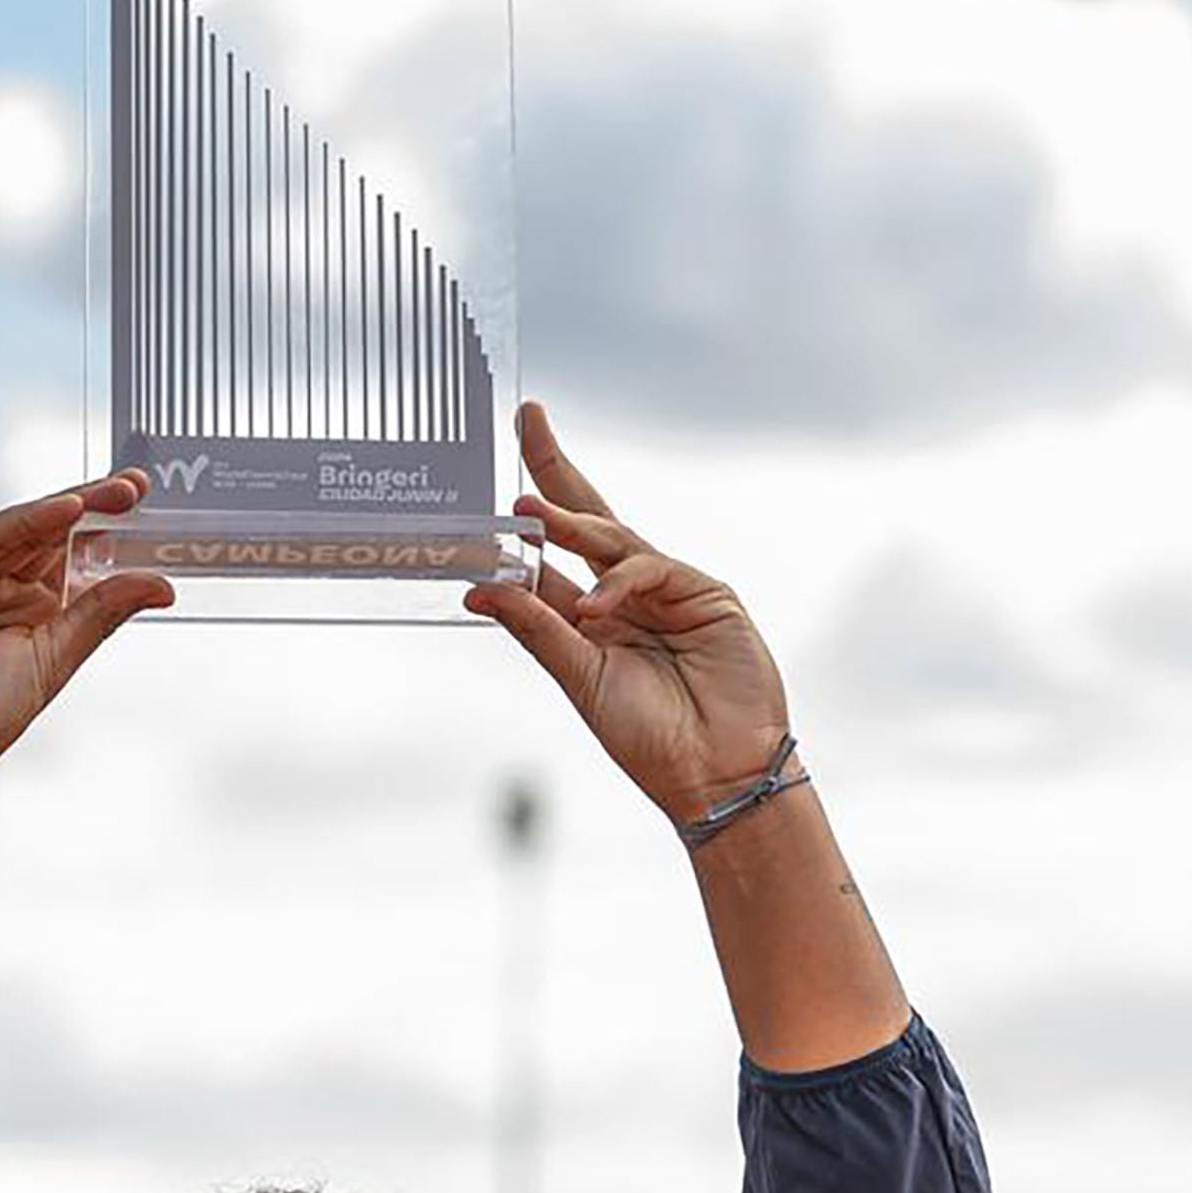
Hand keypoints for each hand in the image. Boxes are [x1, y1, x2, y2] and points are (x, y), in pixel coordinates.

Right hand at [0, 470, 171, 797]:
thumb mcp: (54, 661)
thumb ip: (101, 615)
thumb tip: (163, 585)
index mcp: (36, 611)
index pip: (80, 560)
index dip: (114, 535)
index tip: (155, 511)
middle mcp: (3, 586)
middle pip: (56, 535)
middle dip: (99, 509)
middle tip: (140, 484)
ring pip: (27, 528)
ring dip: (72, 506)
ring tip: (119, 491)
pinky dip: (28, 519)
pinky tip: (68, 508)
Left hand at [466, 407, 790, 826]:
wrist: (714, 774)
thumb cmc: (649, 738)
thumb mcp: (579, 681)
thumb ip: (537, 631)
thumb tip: (477, 591)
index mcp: (589, 617)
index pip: (546, 557)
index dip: (521, 520)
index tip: (481, 488)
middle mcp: (625, 596)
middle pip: (585, 518)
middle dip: (554, 470)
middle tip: (527, 418)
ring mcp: (667, 590)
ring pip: (612, 538)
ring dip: (568, 522)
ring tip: (526, 513)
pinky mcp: (704, 593)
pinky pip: (650, 569)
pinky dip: (619, 585)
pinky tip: (595, 609)